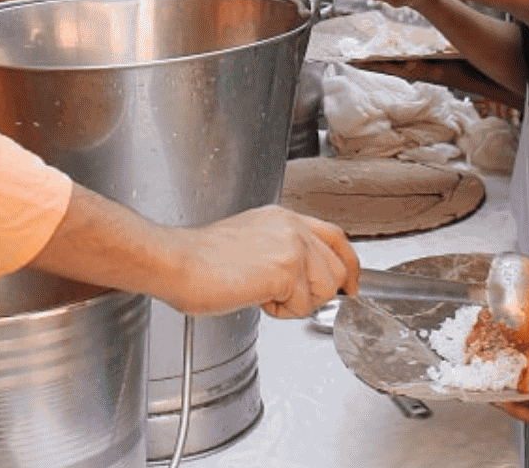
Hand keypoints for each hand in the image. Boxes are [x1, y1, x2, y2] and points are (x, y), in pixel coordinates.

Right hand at [160, 205, 358, 317]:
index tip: (351, 284)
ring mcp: (291, 245)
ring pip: (325, 290)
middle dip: (316, 294)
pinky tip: (254, 297)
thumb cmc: (198, 259)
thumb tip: (298, 278)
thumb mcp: (248, 241)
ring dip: (296, 304)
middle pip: (337, 268)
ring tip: (262, 295)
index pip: (335, 236)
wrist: (177, 262)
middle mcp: (291, 226)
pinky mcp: (286, 269)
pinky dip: (280, 312)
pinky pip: (302, 306)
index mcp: (282, 217)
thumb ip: (279, 251)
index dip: (349, 264)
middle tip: (282, 298)